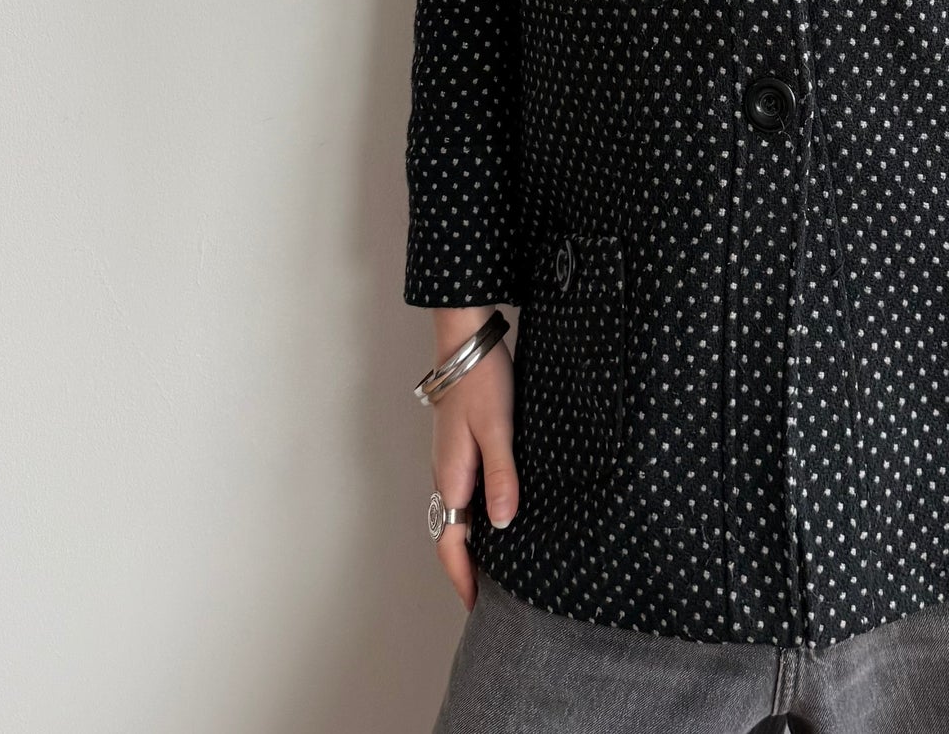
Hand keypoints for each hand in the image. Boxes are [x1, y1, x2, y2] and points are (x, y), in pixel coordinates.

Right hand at [429, 308, 519, 610]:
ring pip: (456, 513)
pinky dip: (474, 516)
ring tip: (494, 565)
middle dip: (465, 567)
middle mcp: (445, 474)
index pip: (450, 541)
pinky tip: (495, 514)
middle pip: (450, 533)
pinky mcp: (460, 446)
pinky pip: (463, 493)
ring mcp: (450, 460)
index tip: (475, 606)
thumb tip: (503, 524)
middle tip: (488, 595)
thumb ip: (502, 476)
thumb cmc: (482, 382)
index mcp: (452, 476)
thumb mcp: (499, 429)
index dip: (462, 576)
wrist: (465, 342)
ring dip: (469, 543)